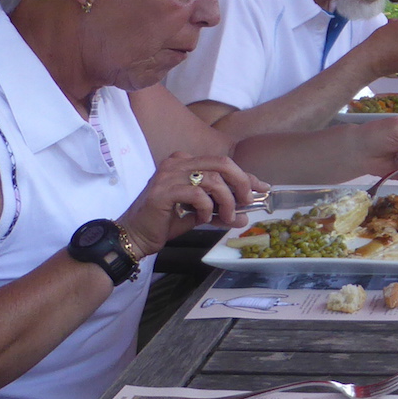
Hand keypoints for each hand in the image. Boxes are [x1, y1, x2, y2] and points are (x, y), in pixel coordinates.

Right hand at [119, 152, 265, 256]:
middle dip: (241, 182)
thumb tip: (245, 215)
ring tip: (223, 217)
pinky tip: (203, 218)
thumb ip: (220, 209)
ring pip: (213, 179)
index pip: (223, 163)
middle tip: (246, 202)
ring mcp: (169, 174)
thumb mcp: (199, 213)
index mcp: (185, 163)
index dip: (246, 176)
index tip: (262, 188)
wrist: (135, 235)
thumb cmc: (165, 222)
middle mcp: (177, 163)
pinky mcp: (163, 190)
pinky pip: (198, 194)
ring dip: (225, 201)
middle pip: (222, 163)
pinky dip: (207, 208)